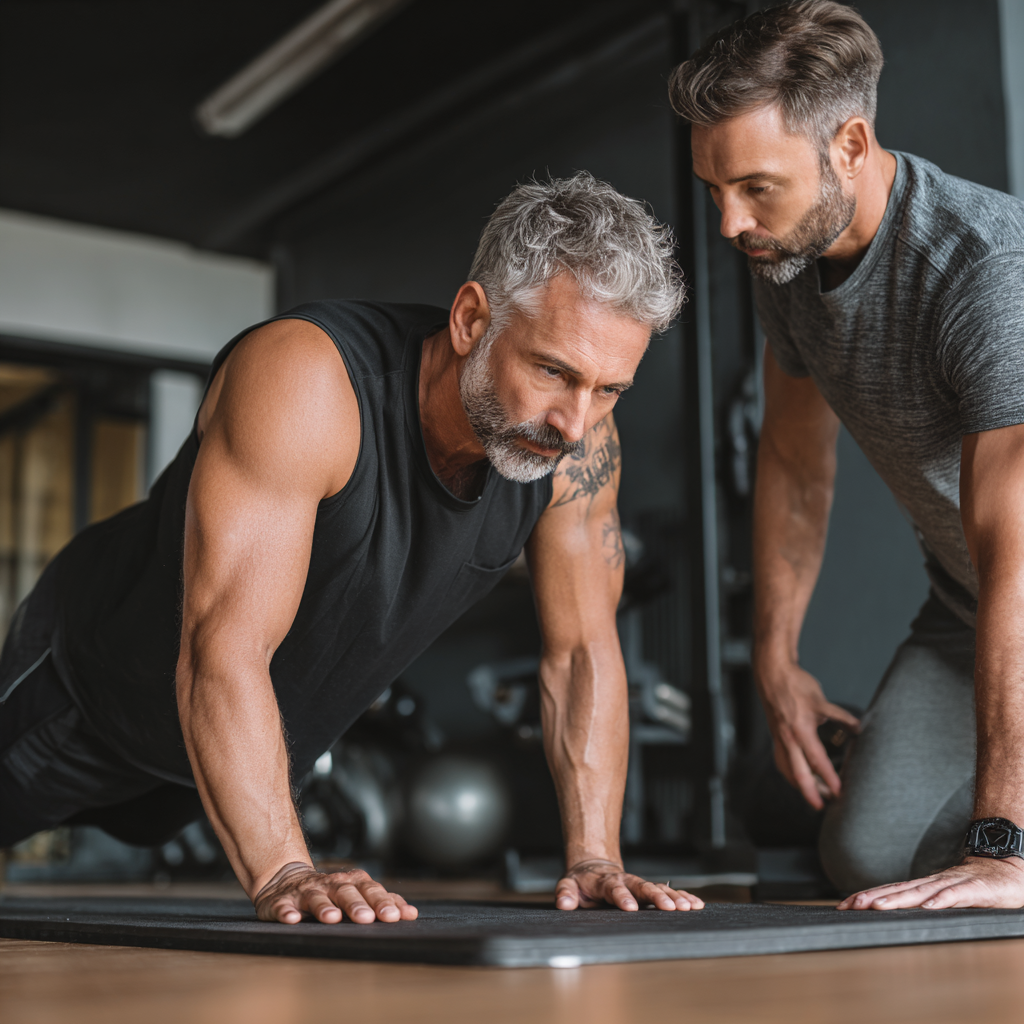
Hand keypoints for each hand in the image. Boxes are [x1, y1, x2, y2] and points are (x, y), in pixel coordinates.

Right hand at [253, 862, 418, 923]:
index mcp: (351, 883)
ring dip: (324, 907)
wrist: (286, 880)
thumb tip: (411, 914)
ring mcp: (306, 891)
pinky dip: (287, 911)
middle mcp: (330, 884)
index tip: (394, 917)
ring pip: (316, 897)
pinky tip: (292, 919)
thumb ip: (382, 902)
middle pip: (345, 892)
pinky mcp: (282, 901)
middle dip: (357, 905)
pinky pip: (284, 905)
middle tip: (367, 919)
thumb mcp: (356, 893)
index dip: (382, 902)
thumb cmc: (330, 891)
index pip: (370, 890)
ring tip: (332, 918)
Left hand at [555, 858, 704, 911]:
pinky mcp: (649, 889)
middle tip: (671, 907)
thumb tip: (563, 904)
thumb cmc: (582, 882)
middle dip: (657, 897)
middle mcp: (626, 881)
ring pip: (659, 888)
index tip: (631, 907)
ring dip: (674, 897)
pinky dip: (682, 896)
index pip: (614, 888)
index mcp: (605, 881)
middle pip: (643, 887)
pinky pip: (668, 891)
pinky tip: (696, 904)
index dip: (622, 897)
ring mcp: (639, 884)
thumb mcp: (568, 885)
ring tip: (689, 907)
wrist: (594, 867)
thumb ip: (566, 894)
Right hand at [756, 662, 859, 809]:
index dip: (829, 777)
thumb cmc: (795, 684)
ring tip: (814, 795)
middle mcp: (788, 737)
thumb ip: (840, 717)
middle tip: (823, 805)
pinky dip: (789, 773)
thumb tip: (859, 728)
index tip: (838, 791)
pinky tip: (797, 777)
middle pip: (798, 773)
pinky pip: (781, 761)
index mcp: (800, 729)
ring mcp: (779, 738)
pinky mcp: (776, 736)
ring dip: (800, 785)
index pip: (817, 759)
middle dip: (811, 792)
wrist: (772, 674)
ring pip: (788, 770)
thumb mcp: (822, 700)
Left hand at [837, 856, 1023, 909]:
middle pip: (898, 890)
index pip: (890, 891)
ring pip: (921, 892)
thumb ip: (923, 903)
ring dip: (898, 899)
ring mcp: (951, 884)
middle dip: (873, 898)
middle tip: (852, 905)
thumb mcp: (943, 896)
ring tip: (878, 906)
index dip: (867, 897)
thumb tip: (896, 914)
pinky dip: (942, 900)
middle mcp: (932, 883)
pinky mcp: (974, 889)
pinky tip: (929, 906)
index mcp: (923, 886)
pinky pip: (956, 895)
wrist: (1005, 869)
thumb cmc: (973, 885)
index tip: (844, 905)